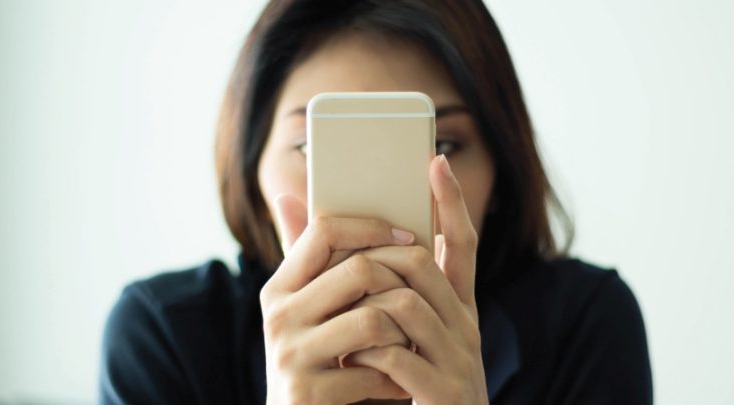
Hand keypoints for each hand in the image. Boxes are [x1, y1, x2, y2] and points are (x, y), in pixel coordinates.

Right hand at [259, 196, 414, 403]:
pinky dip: (397, 377)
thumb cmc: (313, 358)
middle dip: (400, 284)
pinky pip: (374, 369)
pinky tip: (399, 383)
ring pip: (374, 319)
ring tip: (410, 343)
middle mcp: (277, 315)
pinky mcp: (306, 392)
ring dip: (405, 333)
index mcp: (278, 287)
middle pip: (358, 271)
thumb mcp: (303, 308)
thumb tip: (286, 194)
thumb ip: (302, 257)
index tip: (406, 236)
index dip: (370, 227)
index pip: (324, 231)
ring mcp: (289, 355)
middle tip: (419, 299)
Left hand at [345, 155, 489, 403]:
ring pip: (404, 304)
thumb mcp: (393, 332)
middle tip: (343, 266)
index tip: (435, 162)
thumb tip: (303, 215)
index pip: (461, 244)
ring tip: (339, 320)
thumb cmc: (402, 381)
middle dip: (375, 258)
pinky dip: (364, 351)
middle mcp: (464, 327)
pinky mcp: (443, 393)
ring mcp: (459, 360)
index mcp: (455, 309)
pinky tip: (348, 359)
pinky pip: (394, 354)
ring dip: (363, 306)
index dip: (451, 203)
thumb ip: (361, 285)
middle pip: (422, 265)